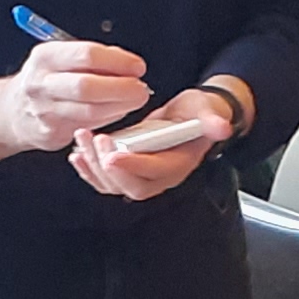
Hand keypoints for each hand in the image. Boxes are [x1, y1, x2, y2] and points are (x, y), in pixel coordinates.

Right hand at [2, 39, 150, 152]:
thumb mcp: (62, 58)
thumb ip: (95, 59)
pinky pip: (87, 127)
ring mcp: (44, 111)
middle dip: (121, 88)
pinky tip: (116, 112)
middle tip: (141, 90)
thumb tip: (130, 66)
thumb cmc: (47, 80)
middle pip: (87, 87)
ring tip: (133, 101)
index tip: (138, 67)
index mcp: (46, 56)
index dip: (118, 62)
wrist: (14, 111)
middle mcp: (41, 83)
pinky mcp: (50, 134)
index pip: (87, 55)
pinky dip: (108, 119)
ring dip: (119, 107)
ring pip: (90, 112)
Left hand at [72, 85, 234, 202]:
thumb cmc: (198, 115)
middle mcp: (159, 177)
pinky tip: (76, 155)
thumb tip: (221, 127)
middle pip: (130, 186)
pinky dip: (88, 170)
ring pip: (113, 184)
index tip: (114, 153)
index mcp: (179, 164)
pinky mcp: (128, 170)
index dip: (133, 165)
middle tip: (97, 141)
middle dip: (109, 167)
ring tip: (83, 140)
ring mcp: (141, 176)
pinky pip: (105, 179)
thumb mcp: (207, 112)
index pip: (155, 172)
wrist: (191, 118)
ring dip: (94, 165)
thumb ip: (213, 121)